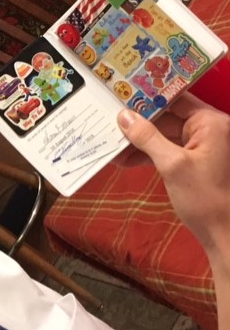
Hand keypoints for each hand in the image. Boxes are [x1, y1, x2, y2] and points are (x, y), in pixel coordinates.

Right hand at [116, 93, 229, 251]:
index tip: (122, 95)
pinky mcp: (192, 161)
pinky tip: (126, 159)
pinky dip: (147, 153)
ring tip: (113, 145)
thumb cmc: (206, 200)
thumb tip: (124, 116)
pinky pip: (165, 149)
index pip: (175, 99)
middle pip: (167, 116)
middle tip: (110, 122)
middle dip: (138, 122)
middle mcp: (208, 130)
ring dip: (138, 140)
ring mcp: (200, 146)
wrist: (223, 234)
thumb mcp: (172, 165)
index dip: (148, 97)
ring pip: (163, 134)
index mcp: (211, 123)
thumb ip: (147, 137)